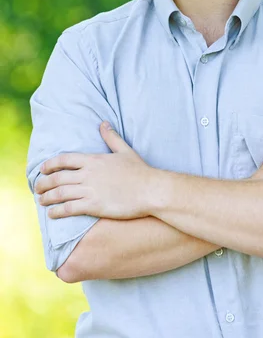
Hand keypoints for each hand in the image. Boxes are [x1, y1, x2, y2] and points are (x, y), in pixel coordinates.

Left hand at [34, 122, 156, 219]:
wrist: (151, 190)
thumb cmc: (140, 171)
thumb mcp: (125, 150)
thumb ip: (111, 137)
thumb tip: (103, 123)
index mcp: (93, 160)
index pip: (64, 159)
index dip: (50, 165)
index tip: (42, 170)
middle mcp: (88, 174)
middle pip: (57, 177)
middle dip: (43, 183)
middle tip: (37, 188)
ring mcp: (90, 190)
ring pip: (60, 193)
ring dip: (47, 197)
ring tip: (41, 200)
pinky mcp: (93, 206)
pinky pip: (69, 208)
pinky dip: (57, 211)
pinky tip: (52, 213)